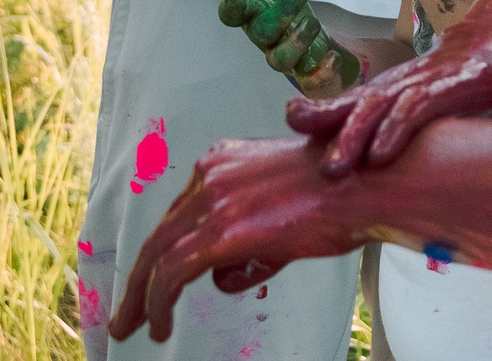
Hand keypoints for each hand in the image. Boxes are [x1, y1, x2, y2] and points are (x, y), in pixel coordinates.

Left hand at [108, 136, 371, 343]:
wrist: (366, 184)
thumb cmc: (339, 199)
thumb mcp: (282, 220)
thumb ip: (247, 247)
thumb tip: (220, 278)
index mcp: (220, 162)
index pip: (178, 216)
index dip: (159, 254)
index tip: (149, 285)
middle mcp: (208, 174)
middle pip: (160, 234)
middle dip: (138, 280)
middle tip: (124, 315)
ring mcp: (214, 199)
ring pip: (158, 255)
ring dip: (141, 298)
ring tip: (133, 329)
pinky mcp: (222, 230)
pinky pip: (173, 272)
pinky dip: (158, 302)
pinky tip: (159, 326)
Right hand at [206, 0, 361, 97]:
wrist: (309, 34)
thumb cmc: (276, 1)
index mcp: (250, 13)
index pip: (232, 14)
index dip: (232, 9)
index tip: (236, 0)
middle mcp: (264, 37)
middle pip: (262, 33)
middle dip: (280, 13)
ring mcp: (286, 56)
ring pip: (281, 60)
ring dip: (297, 42)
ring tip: (313, 21)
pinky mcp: (309, 71)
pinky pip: (311, 79)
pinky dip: (322, 70)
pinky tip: (334, 56)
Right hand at [284, 0, 491, 175]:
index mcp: (458, 80)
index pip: (424, 103)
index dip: (402, 126)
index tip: (380, 154)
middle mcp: (423, 78)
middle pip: (384, 103)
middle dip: (355, 132)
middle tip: (333, 166)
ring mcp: (402, 82)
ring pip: (361, 99)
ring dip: (332, 120)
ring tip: (298, 134)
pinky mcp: (389, 92)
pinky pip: (353, 101)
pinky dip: (324, 110)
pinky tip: (293, 122)